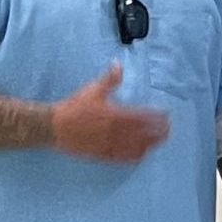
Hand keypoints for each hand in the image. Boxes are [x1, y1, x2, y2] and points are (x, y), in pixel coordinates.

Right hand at [52, 65, 169, 162]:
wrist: (54, 127)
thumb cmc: (73, 107)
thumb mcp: (92, 90)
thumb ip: (109, 79)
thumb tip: (118, 64)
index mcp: (116, 114)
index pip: (144, 116)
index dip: (157, 116)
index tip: (166, 114)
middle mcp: (117, 131)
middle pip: (145, 133)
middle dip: (159, 131)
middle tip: (167, 128)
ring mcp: (111, 144)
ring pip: (138, 147)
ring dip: (151, 143)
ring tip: (159, 140)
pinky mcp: (103, 154)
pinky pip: (124, 158)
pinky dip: (136, 155)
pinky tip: (142, 153)